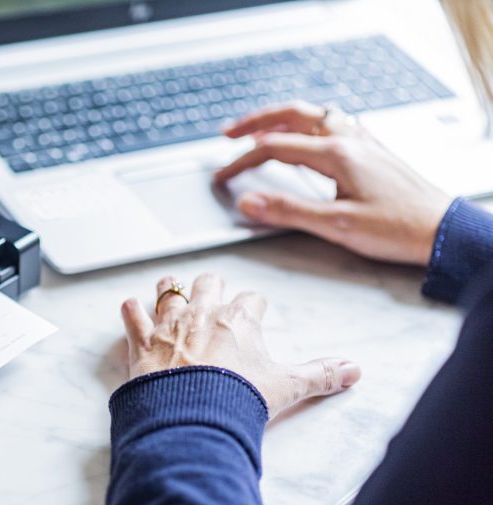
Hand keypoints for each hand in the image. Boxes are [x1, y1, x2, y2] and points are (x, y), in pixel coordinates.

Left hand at [121, 273, 361, 416]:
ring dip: (170, 290)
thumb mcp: (287, 387)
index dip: (254, 306)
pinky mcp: (142, 343)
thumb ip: (320, 375)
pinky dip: (131, 312)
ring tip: (170, 288)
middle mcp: (203, 314)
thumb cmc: (239, 399)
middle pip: (209, 283)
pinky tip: (131, 309)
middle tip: (213, 291)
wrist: (194, 416)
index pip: (252, 300)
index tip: (254, 312)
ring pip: (168, 291)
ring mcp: (170, 326)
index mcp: (240, 320)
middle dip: (212, 286)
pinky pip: (132, 316)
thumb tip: (355, 370)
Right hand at [215, 101, 451, 265]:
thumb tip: (248, 203)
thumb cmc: (397, 229)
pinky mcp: (370, 151)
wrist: (441, 229)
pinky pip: (331, 123)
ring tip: (258, 129)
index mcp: (337, 154)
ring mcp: (361, 142)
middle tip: (228, 132)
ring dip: (281, 119)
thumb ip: (288, 212)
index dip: (242, 162)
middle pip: (291, 116)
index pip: (274, 149)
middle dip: (255, 122)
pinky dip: (306, 124)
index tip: (222, 176)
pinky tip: (304, 135)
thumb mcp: (336, 226)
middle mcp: (349, 140)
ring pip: (312, 115)